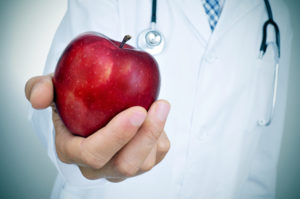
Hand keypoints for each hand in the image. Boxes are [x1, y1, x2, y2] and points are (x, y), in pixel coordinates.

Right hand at [25, 74, 170, 181]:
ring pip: (144, 164)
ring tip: (160, 106)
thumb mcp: (52, 87)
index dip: (116, 136)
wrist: (94, 104)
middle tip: (157, 107)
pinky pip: (157, 155)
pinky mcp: (139, 162)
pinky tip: (157, 117)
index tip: (136, 111)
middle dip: (144, 137)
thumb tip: (39, 99)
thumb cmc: (73, 100)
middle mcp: (97, 165)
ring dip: (156, 134)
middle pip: (123, 166)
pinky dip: (161, 136)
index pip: (92, 154)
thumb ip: (39, 88)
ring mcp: (119, 167)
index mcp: (72, 150)